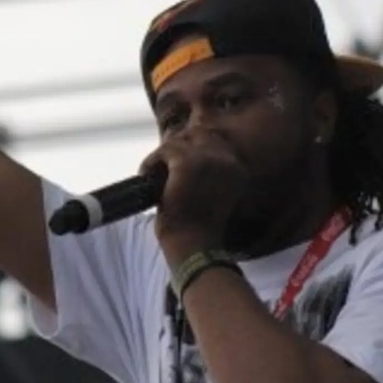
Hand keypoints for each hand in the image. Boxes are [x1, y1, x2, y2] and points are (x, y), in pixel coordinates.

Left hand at [140, 127, 247, 256]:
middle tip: (161, 166)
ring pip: (177, 141)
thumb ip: (204, 172)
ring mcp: (207, 159)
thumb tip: (180, 151)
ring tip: (152, 174)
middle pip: (196, 134)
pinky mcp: (185, 163)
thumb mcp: (209, 196)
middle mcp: (227, 159)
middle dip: (177, 148)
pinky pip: (163, 151)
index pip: (214, 140)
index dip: (192, 147)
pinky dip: (151, 162)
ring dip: (162, 157)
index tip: (175, 162)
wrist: (195, 247)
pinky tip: (145, 175)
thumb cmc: (199, 229)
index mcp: (237, 168)